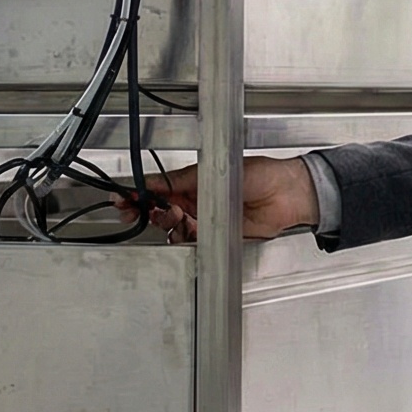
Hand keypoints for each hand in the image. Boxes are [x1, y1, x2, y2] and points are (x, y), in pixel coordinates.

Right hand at [128, 154, 318, 242]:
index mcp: (194, 180)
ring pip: (173, 227)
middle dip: (146, 210)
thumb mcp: (218, 169)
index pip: (159, 187)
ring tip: (174, 217)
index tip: (124, 198)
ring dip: (166, 224)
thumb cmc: (261, 175)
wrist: (287, 195)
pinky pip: (191, 241)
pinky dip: (182, 239)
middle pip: (160, 209)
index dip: (140, 193)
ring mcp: (206, 219)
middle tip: (137, 210)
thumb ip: (185, 179)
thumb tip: (155, 182)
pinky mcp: (217, 236)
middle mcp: (197, 200)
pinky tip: (183, 233)